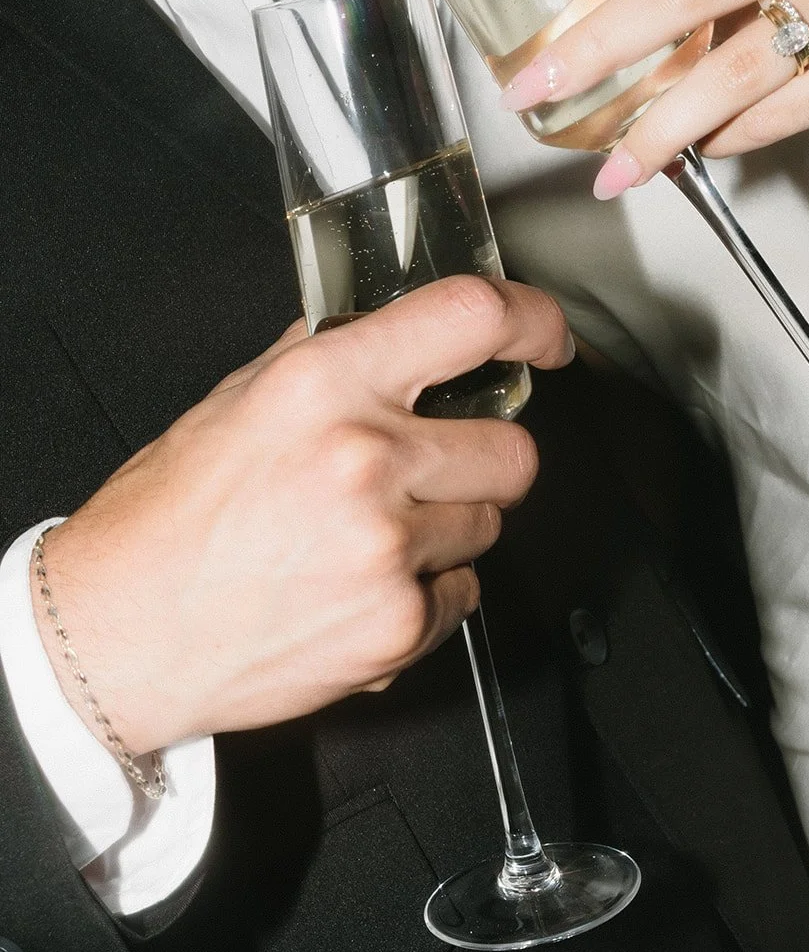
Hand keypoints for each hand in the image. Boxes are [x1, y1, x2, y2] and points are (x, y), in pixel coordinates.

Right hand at [35, 277, 572, 754]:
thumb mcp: (237, 402)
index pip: (471, 317)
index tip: (546, 338)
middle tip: (429, 473)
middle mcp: (364, 459)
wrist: (119, 634)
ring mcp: (387, 548)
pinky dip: (427, 593)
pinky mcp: (398, 624)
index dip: (532, 321)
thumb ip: (327, 358)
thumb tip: (397, 326)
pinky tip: (361, 588)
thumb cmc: (167, 520)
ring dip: (448, 529)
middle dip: (484, 460)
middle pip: (513, 448)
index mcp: (323, 384)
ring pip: (490, 525)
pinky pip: (463, 595)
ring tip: (367, 540)